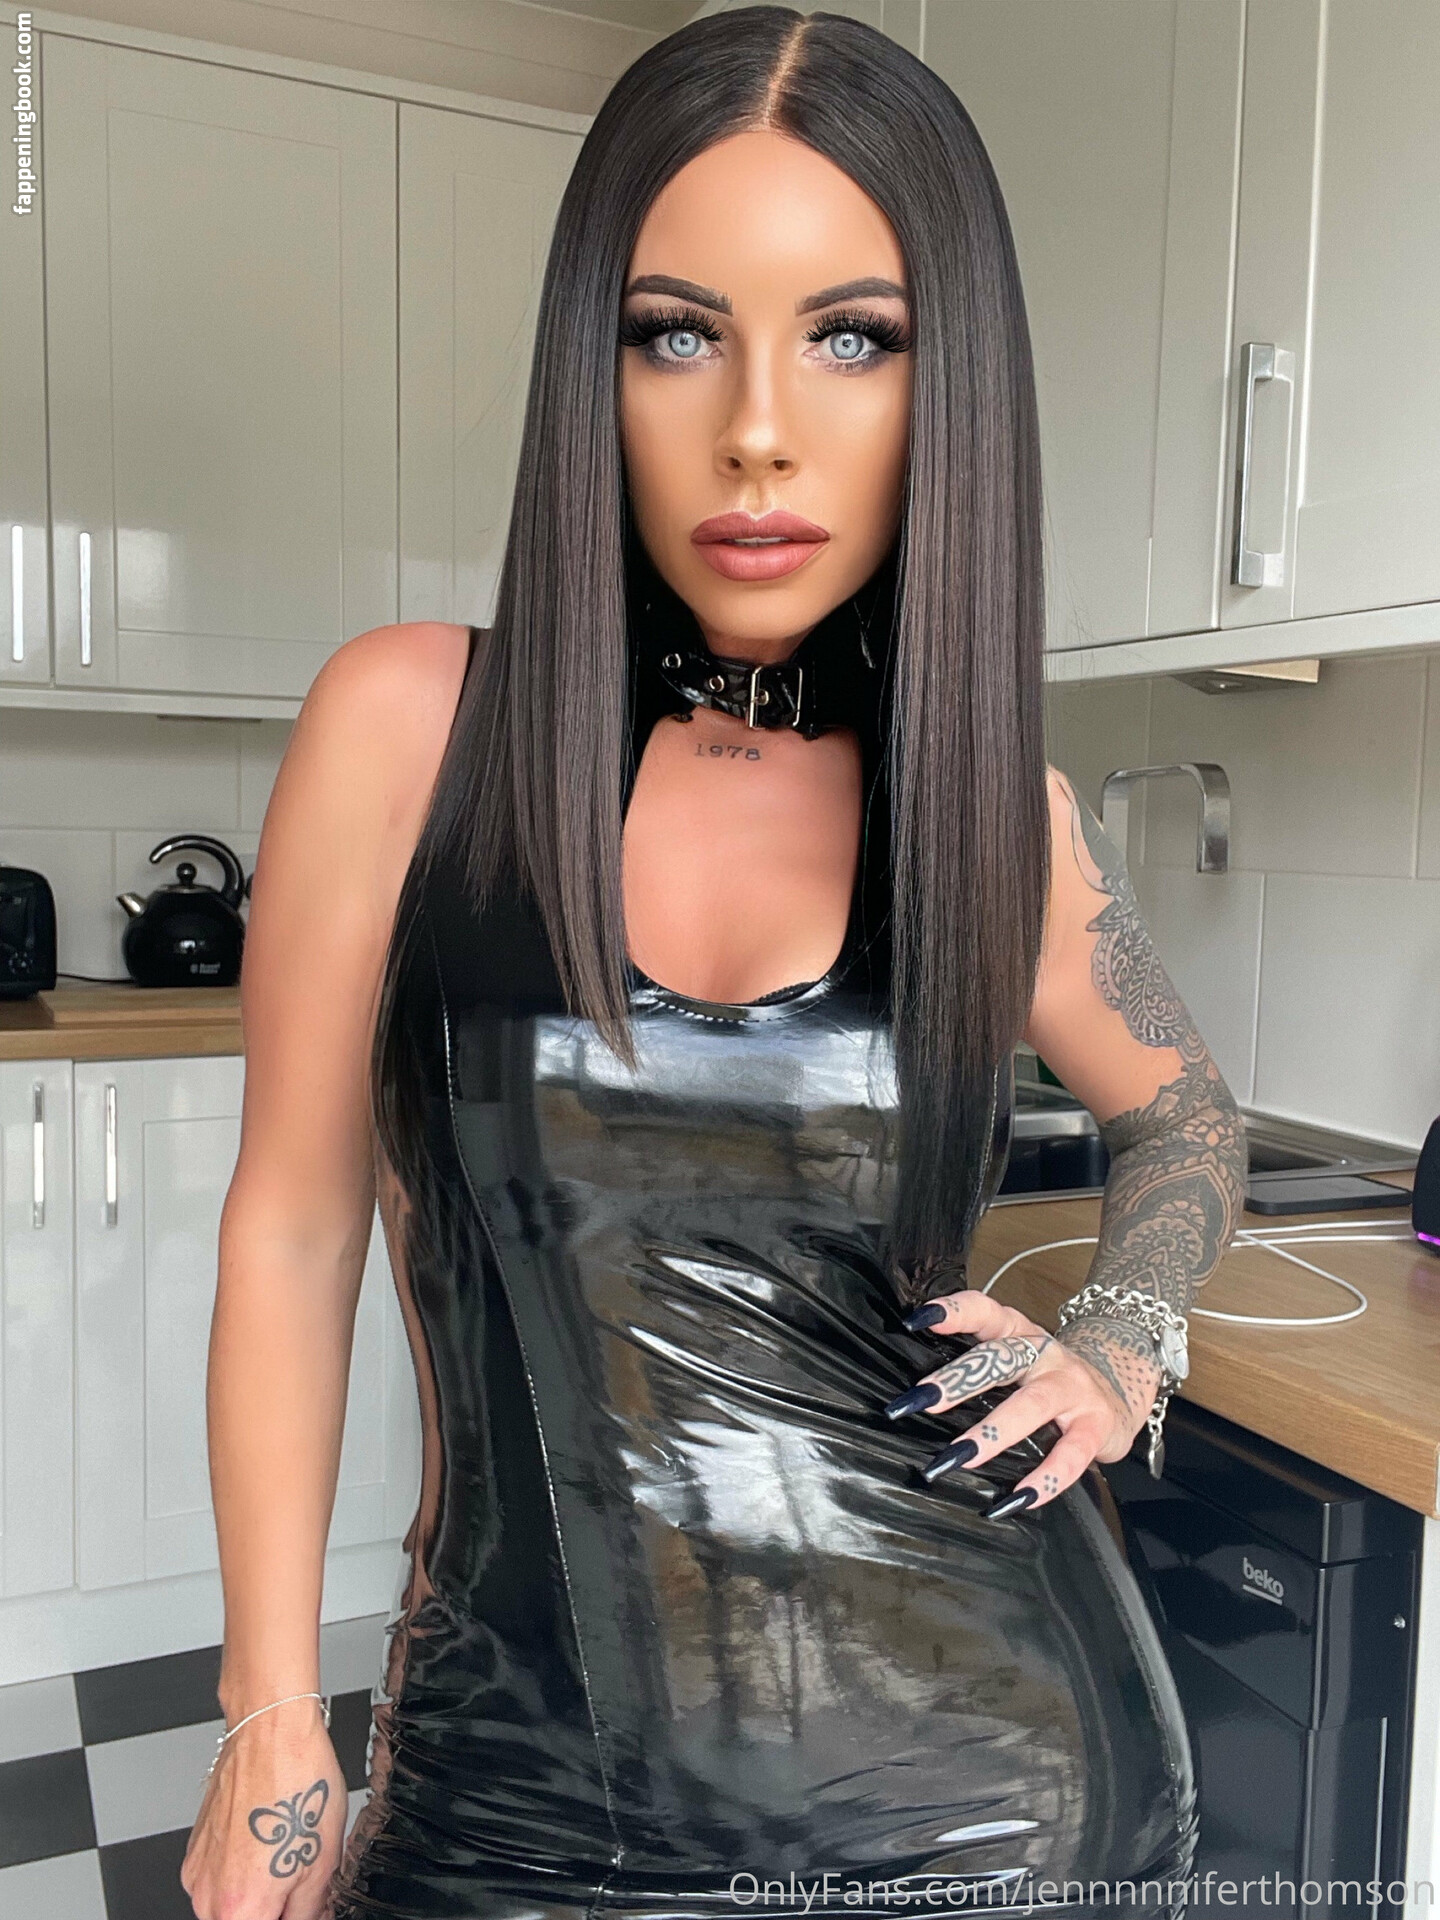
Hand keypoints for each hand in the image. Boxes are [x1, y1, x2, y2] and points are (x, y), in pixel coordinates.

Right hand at [181, 1696, 345, 1918]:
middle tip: (296, 1878)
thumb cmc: (297, 1783)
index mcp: (242, 1908)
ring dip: (255, 1892)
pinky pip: (218, 1878)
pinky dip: (240, 1870)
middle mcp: (209, 1897)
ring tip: (281, 1852)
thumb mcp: (325, 1861)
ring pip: (230, 1904)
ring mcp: (197, 1873)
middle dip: (272, 1909)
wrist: (270, 1733)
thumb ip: (310, 1911)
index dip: (289, 1916)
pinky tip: (264, 1838)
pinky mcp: (194, 1850)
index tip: (298, 1905)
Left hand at [884, 1291, 1159, 1515]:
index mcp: (1019, 1333)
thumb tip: (916, 1398)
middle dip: (958, 1379)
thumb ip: (979, 1368)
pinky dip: (1046, 1478)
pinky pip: (1070, 1454)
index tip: (917, 1320)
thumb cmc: (1049, 1378)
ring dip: (993, 1431)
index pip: (986, 1312)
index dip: (955, 1312)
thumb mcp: (1018, 1360)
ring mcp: (1072, 1387)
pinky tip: (1019, 1499)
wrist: (1121, 1389)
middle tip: (919, 1400)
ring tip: (959, 1457)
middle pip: (1000, 1359)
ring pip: (1031, 1404)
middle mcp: (1045, 1354)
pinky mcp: (1096, 1424)